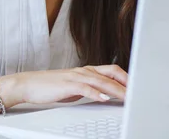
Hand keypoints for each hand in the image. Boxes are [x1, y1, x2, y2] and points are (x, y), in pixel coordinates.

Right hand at [8, 65, 127, 105]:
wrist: (30, 84)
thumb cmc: (52, 87)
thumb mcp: (75, 87)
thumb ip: (90, 88)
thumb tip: (105, 95)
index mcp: (88, 70)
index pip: (113, 70)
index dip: (127, 77)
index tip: (138, 86)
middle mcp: (85, 71)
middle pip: (111, 73)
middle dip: (126, 82)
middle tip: (138, 91)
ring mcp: (76, 76)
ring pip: (101, 81)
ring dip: (116, 90)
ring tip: (127, 97)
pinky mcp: (68, 85)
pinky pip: (85, 88)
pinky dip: (96, 93)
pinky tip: (103, 98)